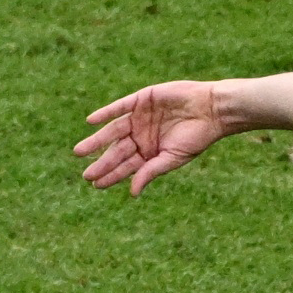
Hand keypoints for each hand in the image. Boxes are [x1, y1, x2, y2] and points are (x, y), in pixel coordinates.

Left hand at [73, 82, 237, 192]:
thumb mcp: (172, 158)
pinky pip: (120, 107)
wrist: (212, 109)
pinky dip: (106, 113)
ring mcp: (141, 117)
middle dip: (101, 162)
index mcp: (150, 152)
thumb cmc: (196, 137)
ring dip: (97, 140)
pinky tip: (91, 121)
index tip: (95, 185)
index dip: (111, 176)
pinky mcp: (142, 99)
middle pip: (116, 151)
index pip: (126, 166)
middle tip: (86, 174)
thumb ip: (150, 172)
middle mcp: (142, 135)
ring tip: (80, 151)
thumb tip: (132, 193)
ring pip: (113, 130)